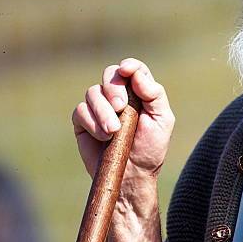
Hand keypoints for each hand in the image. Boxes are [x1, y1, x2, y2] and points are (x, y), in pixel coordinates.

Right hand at [72, 58, 174, 182]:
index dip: (129, 65)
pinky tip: (104, 136)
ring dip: (103, 110)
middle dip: (114, 87)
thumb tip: (135, 72)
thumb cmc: (150, 149)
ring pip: (93, 92)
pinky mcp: (84, 123)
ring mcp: (99, 108)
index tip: (127, 70)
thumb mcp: (162, 120)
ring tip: (113, 131)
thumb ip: (154, 94)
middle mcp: (118, 96)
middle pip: (110, 74)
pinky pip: (80, 111)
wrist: (132, 176)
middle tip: (120, 107)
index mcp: (139, 92)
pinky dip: (92, 122)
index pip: (133, 69)